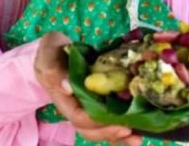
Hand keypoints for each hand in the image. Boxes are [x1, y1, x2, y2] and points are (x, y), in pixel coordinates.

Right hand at [35, 31, 141, 145]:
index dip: (94, 122)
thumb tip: (67, 86)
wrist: (56, 51)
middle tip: (129, 131)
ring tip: (137, 138)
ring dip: (119, 135)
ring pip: (101, 127)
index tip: (111, 121)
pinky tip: (139, 130)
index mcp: (64, 100)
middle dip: (109, 133)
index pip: (78, 117)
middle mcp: (77, 107)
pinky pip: (111, 117)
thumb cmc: (51, 53)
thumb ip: (55, 70)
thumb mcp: (49, 56)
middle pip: (90, 129)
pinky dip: (124, 123)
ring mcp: (88, 105)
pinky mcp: (100, 100)